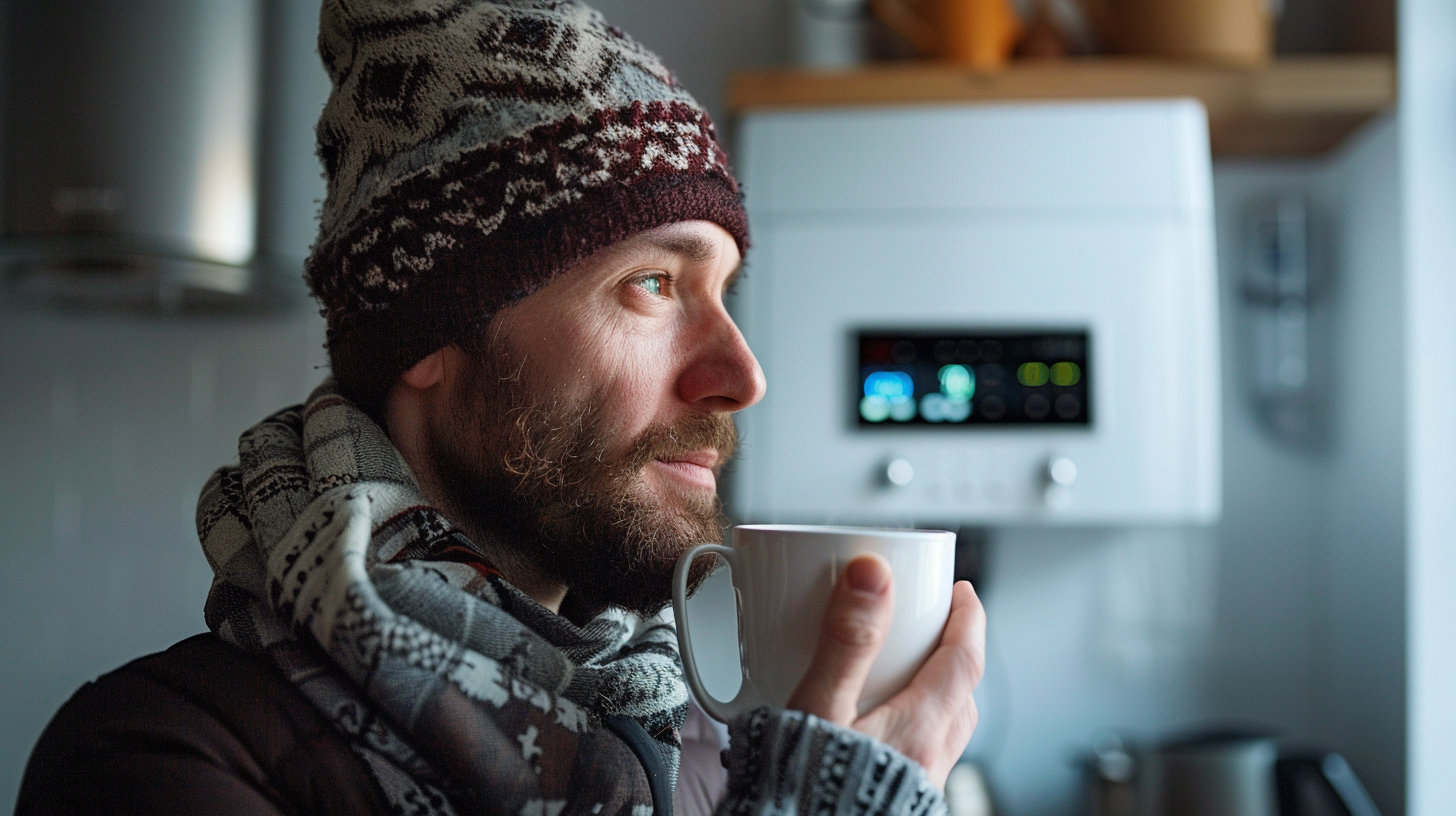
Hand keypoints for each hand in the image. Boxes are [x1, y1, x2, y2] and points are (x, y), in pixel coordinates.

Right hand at [786, 555, 985, 787]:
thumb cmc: (806, 795)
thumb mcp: (820, 707)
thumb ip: (846, 640)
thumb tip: (872, 575)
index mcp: (918, 729)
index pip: (964, 660)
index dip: (967, 619)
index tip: (960, 592)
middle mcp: (929, 761)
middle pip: (961, 695)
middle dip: (953, 653)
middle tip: (930, 626)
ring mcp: (917, 787)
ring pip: (946, 729)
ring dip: (937, 695)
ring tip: (903, 674)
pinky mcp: (899, 804)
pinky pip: (924, 757)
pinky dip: (916, 730)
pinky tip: (878, 731)